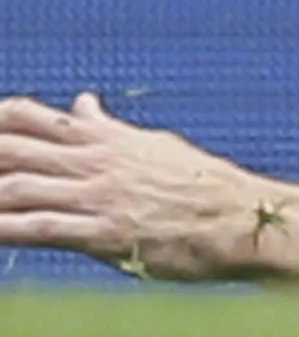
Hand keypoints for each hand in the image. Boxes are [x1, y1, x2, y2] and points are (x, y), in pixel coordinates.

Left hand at [0, 92, 282, 280]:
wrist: (237, 218)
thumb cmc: (200, 183)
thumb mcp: (151, 145)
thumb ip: (107, 128)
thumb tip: (82, 103)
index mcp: (105, 139)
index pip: (32, 117)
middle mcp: (94, 163)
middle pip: (14, 149)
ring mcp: (97, 197)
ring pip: (19, 187)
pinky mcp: (102, 233)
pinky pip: (41, 229)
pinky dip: (6, 228)